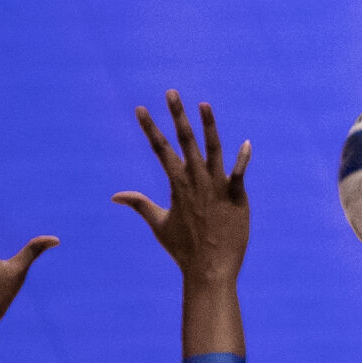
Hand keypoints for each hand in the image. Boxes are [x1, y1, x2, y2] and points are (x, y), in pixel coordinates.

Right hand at [114, 90, 251, 282]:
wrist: (210, 270)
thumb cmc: (183, 250)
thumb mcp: (158, 224)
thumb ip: (139, 205)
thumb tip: (115, 196)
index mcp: (177, 185)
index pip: (160, 150)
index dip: (150, 128)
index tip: (140, 108)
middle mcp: (196, 182)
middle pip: (185, 142)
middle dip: (177, 116)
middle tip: (171, 92)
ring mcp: (217, 188)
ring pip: (213, 150)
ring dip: (209, 126)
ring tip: (203, 105)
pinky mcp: (237, 198)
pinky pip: (240, 174)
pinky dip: (243, 160)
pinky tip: (247, 144)